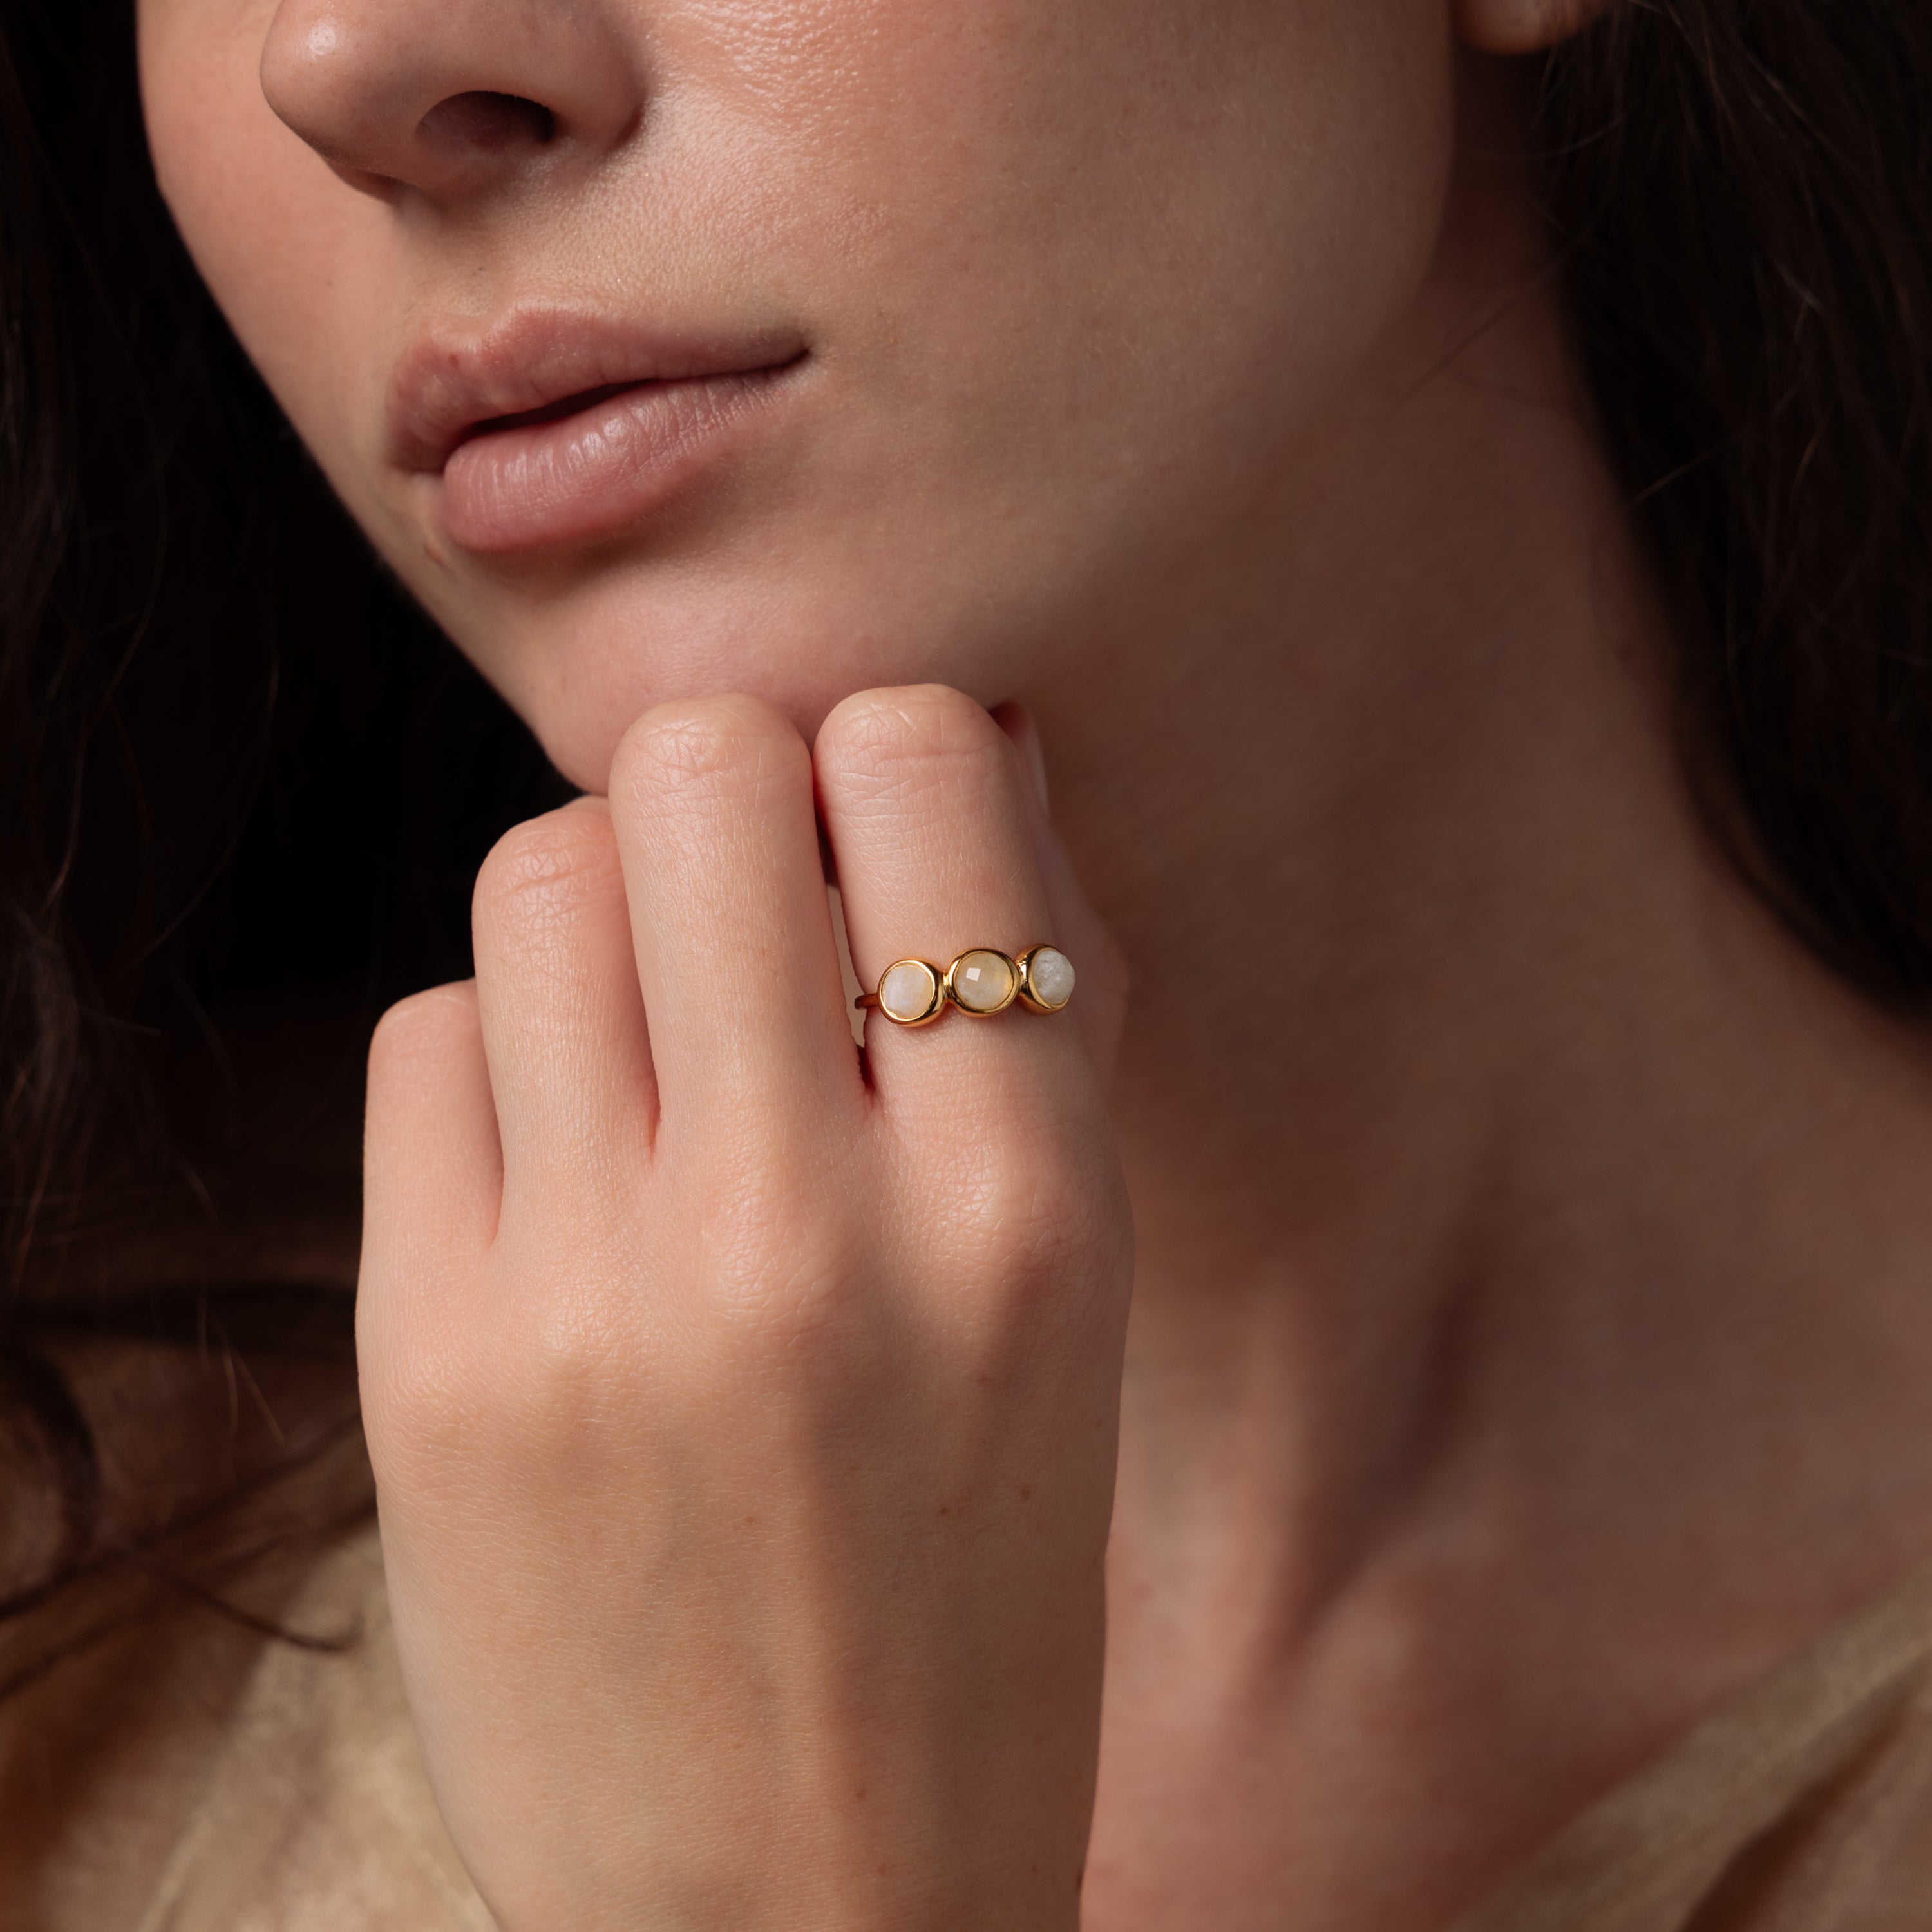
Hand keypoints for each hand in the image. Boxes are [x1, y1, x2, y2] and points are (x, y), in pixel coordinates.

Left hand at [357, 686, 1132, 1930]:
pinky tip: (568, 1164)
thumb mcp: (1077, 1299)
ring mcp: (592, 1290)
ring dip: (606, 908)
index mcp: (1022, 1206)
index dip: (888, 756)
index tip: (876, 829)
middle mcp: (804, 1227)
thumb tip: (953, 757)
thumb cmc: (976, 1587)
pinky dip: (505, 1054)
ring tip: (659, 1034)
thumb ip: (1033, 1018)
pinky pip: (432, 1034)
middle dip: (726, 792)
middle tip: (752, 901)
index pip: (917, 767)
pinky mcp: (427, 1354)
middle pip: (691, 772)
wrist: (794, 1904)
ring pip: (538, 872)